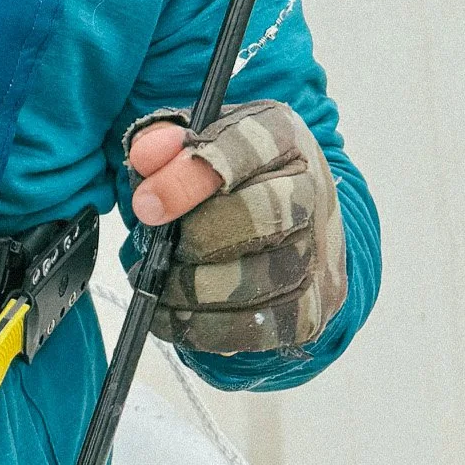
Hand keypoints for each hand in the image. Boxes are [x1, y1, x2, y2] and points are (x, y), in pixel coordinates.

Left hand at [126, 100, 346, 356]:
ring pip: (255, 280)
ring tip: (159, 280)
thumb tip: (147, 157)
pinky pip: (255, 328)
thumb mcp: (193, 142)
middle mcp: (312, 190)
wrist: (290, 225)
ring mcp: (319, 253)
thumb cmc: (228, 179)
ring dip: (191, 288)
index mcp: (282, 136)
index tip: (146, 205)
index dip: (189, 178)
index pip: (244, 147)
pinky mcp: (312, 307)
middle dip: (193, 239)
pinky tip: (173, 311)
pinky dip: (202, 326)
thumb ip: (162, 141)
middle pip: (257, 218)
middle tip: (157, 246)